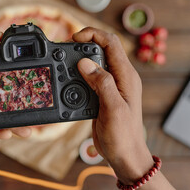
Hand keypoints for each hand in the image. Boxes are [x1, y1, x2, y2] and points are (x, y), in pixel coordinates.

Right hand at [75, 28, 153, 183]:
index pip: (111, 43)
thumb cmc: (124, 135)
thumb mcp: (113, 109)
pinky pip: (89, 78)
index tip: (74, 37)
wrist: (124, 155)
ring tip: (63, 62)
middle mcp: (119, 77)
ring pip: (94, 63)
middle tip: (65, 49)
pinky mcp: (102, 95)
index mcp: (126, 76)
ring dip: (79, 60)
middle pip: (102, 49)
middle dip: (83, 44)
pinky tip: (68, 81)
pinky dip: (77, 75)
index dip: (93, 35)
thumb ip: (101, 83)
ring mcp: (110, 86)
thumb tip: (84, 63)